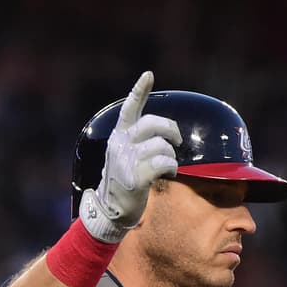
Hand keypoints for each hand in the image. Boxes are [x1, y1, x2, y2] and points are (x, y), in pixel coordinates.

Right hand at [79, 70, 181, 242]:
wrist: (110, 210)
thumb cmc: (122, 183)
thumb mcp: (122, 156)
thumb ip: (135, 141)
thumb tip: (161, 133)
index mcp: (118, 136)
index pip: (129, 108)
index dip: (140, 91)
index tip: (148, 75)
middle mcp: (121, 144)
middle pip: (153, 124)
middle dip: (170, 130)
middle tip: (176, 140)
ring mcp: (128, 160)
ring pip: (162, 146)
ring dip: (171, 156)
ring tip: (167, 166)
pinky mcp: (137, 177)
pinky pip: (165, 163)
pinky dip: (171, 168)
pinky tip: (168, 174)